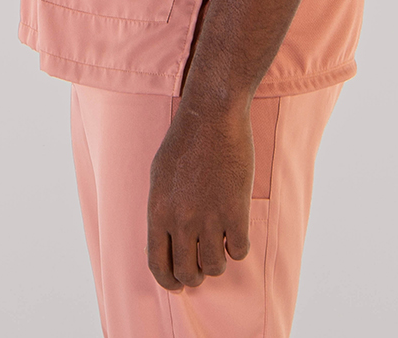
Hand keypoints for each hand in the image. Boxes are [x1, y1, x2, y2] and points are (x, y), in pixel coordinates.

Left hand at [146, 99, 253, 290]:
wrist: (212, 114)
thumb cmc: (185, 139)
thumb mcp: (159, 174)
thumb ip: (161, 208)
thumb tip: (165, 238)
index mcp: (157, 211)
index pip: (158, 265)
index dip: (169, 281)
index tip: (179, 284)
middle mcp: (180, 220)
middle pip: (187, 272)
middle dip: (196, 275)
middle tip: (204, 264)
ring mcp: (208, 217)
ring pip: (214, 267)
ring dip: (219, 262)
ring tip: (221, 244)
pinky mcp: (235, 210)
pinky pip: (239, 250)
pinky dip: (239, 247)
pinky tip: (238, 230)